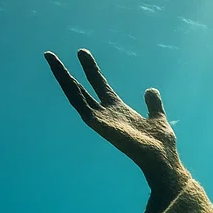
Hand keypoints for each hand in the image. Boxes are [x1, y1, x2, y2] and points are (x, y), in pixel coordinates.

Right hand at [45, 49, 186, 197]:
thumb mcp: (157, 118)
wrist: (163, 160)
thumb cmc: (161, 146)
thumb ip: (153, 104)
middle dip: (66, 73)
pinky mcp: (100, 126)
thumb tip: (151, 90)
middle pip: (81, 89)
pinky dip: (72, 93)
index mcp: (118, 110)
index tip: (81, 52)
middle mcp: (106, 114)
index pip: (100, 85)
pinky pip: (82, 107)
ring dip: (62, 78)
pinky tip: (65, 79)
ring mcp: (101, 120)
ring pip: (75, 95)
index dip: (91, 69)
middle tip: (50, 55)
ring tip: (50, 59)